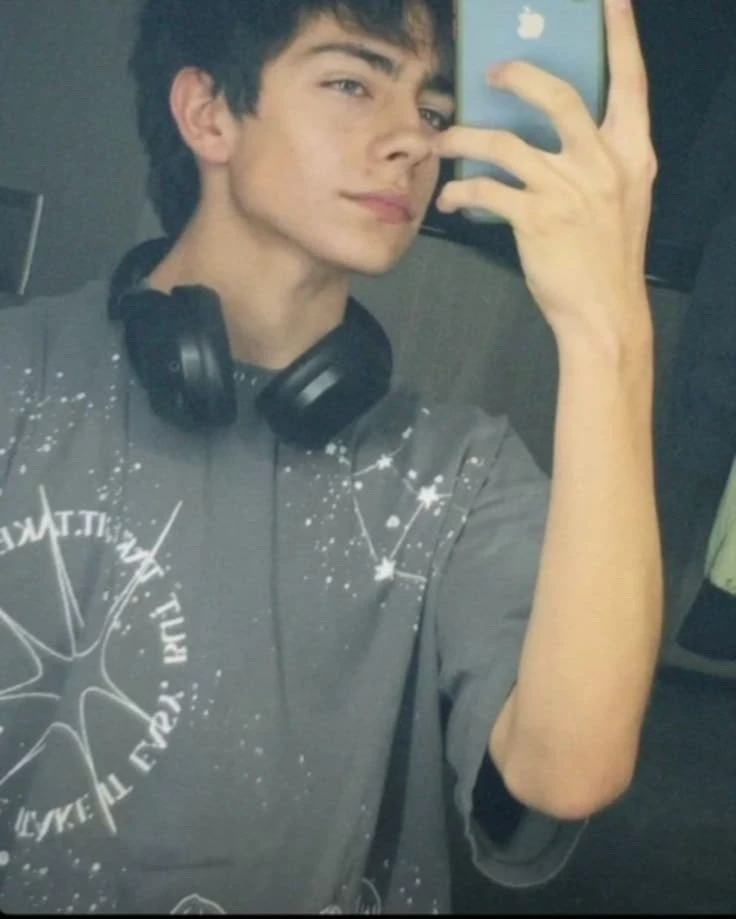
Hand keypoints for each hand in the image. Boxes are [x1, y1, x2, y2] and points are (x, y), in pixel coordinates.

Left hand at [435, 0, 657, 344]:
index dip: (621, 37)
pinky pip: (487, 189)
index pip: (631, 82)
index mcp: (632, 154)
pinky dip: (461, 190)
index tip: (611, 1)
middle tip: (493, 72)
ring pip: (506, 142)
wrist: (603, 311)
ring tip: (444, 141)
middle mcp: (603, 164)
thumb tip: (563, 137)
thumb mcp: (623, 200)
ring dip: (466, 137)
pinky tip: (451, 198)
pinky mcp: (536, 218)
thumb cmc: (608, 258)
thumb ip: (602, 162)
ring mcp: (568, 189)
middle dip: (520, 75)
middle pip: (559, 96)